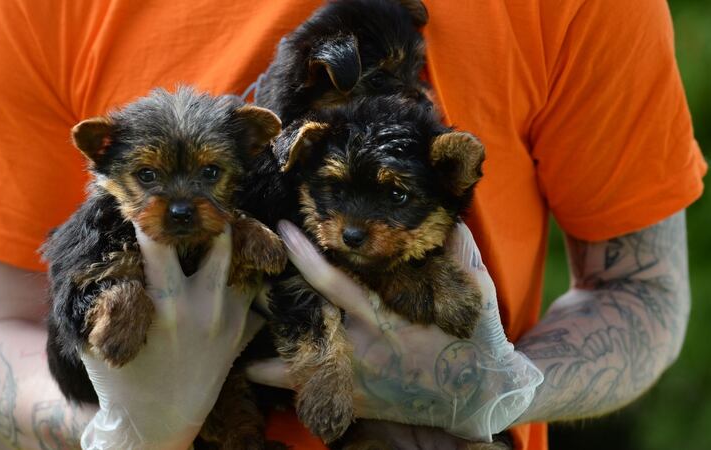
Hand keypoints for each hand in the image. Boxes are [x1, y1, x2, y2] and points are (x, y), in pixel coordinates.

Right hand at [80, 225, 263, 449]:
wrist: (157, 425)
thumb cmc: (121, 381)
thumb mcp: (99, 339)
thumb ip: (100, 298)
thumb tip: (94, 255)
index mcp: (166, 302)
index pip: (159, 241)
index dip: (153, 215)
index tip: (153, 198)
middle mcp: (204, 305)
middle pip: (220, 241)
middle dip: (211, 218)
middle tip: (204, 204)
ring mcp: (229, 318)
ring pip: (243, 264)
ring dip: (234, 246)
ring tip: (225, 229)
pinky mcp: (242, 333)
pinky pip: (255, 295)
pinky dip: (249, 279)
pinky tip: (243, 266)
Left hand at [247, 221, 541, 440]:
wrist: (480, 395)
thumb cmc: (477, 338)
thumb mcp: (476, 290)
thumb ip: (460, 251)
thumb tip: (451, 214)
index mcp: (383, 316)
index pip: (332, 282)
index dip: (303, 255)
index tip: (281, 230)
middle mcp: (361, 348)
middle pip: (300, 324)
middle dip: (266, 304)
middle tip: (237, 280)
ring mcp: (356, 378)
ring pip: (296, 369)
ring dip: (264, 356)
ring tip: (230, 341)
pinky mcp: (358, 401)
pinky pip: (312, 396)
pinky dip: (285, 385)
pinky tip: (256, 375)